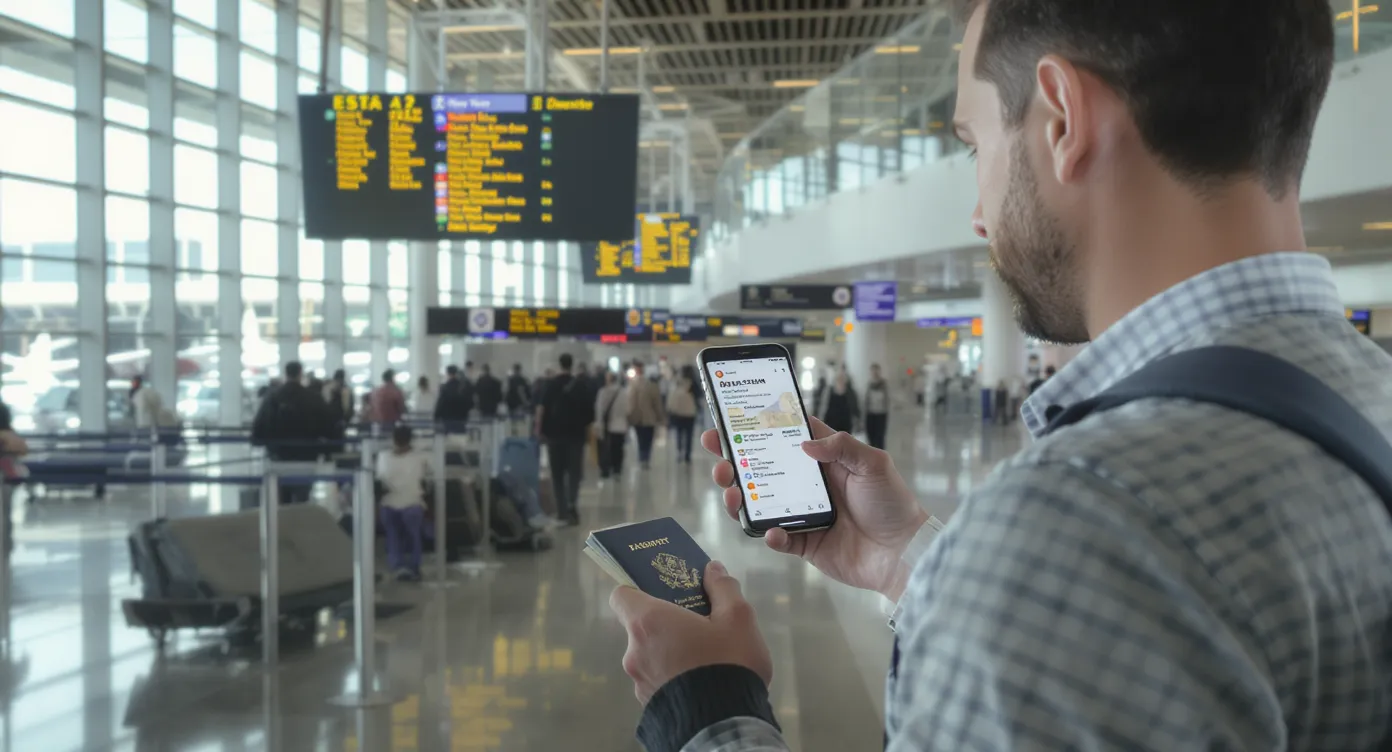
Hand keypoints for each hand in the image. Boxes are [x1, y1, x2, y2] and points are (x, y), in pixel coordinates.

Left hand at [609, 561, 771, 704]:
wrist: (726, 727)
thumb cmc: (728, 663)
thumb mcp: (738, 618)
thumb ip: (723, 588)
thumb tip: (712, 569)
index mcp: (648, 621)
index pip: (621, 595)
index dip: (639, 589)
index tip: (663, 591)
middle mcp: (634, 650)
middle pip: (640, 626)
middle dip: (666, 622)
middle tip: (698, 623)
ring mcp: (639, 681)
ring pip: (650, 654)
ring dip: (670, 651)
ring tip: (706, 657)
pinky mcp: (648, 705)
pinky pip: (657, 679)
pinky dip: (673, 675)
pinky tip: (701, 680)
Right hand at [702, 418, 927, 599]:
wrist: (903, 554)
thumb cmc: (892, 504)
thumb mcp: (873, 465)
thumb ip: (841, 447)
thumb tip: (803, 442)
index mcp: (826, 461)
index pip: (788, 437)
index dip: (761, 427)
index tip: (733, 420)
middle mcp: (810, 486)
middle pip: (764, 469)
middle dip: (736, 462)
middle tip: (718, 457)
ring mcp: (805, 515)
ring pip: (762, 503)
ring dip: (742, 498)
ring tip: (732, 493)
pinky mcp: (805, 544)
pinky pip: (779, 539)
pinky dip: (770, 535)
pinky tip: (771, 531)